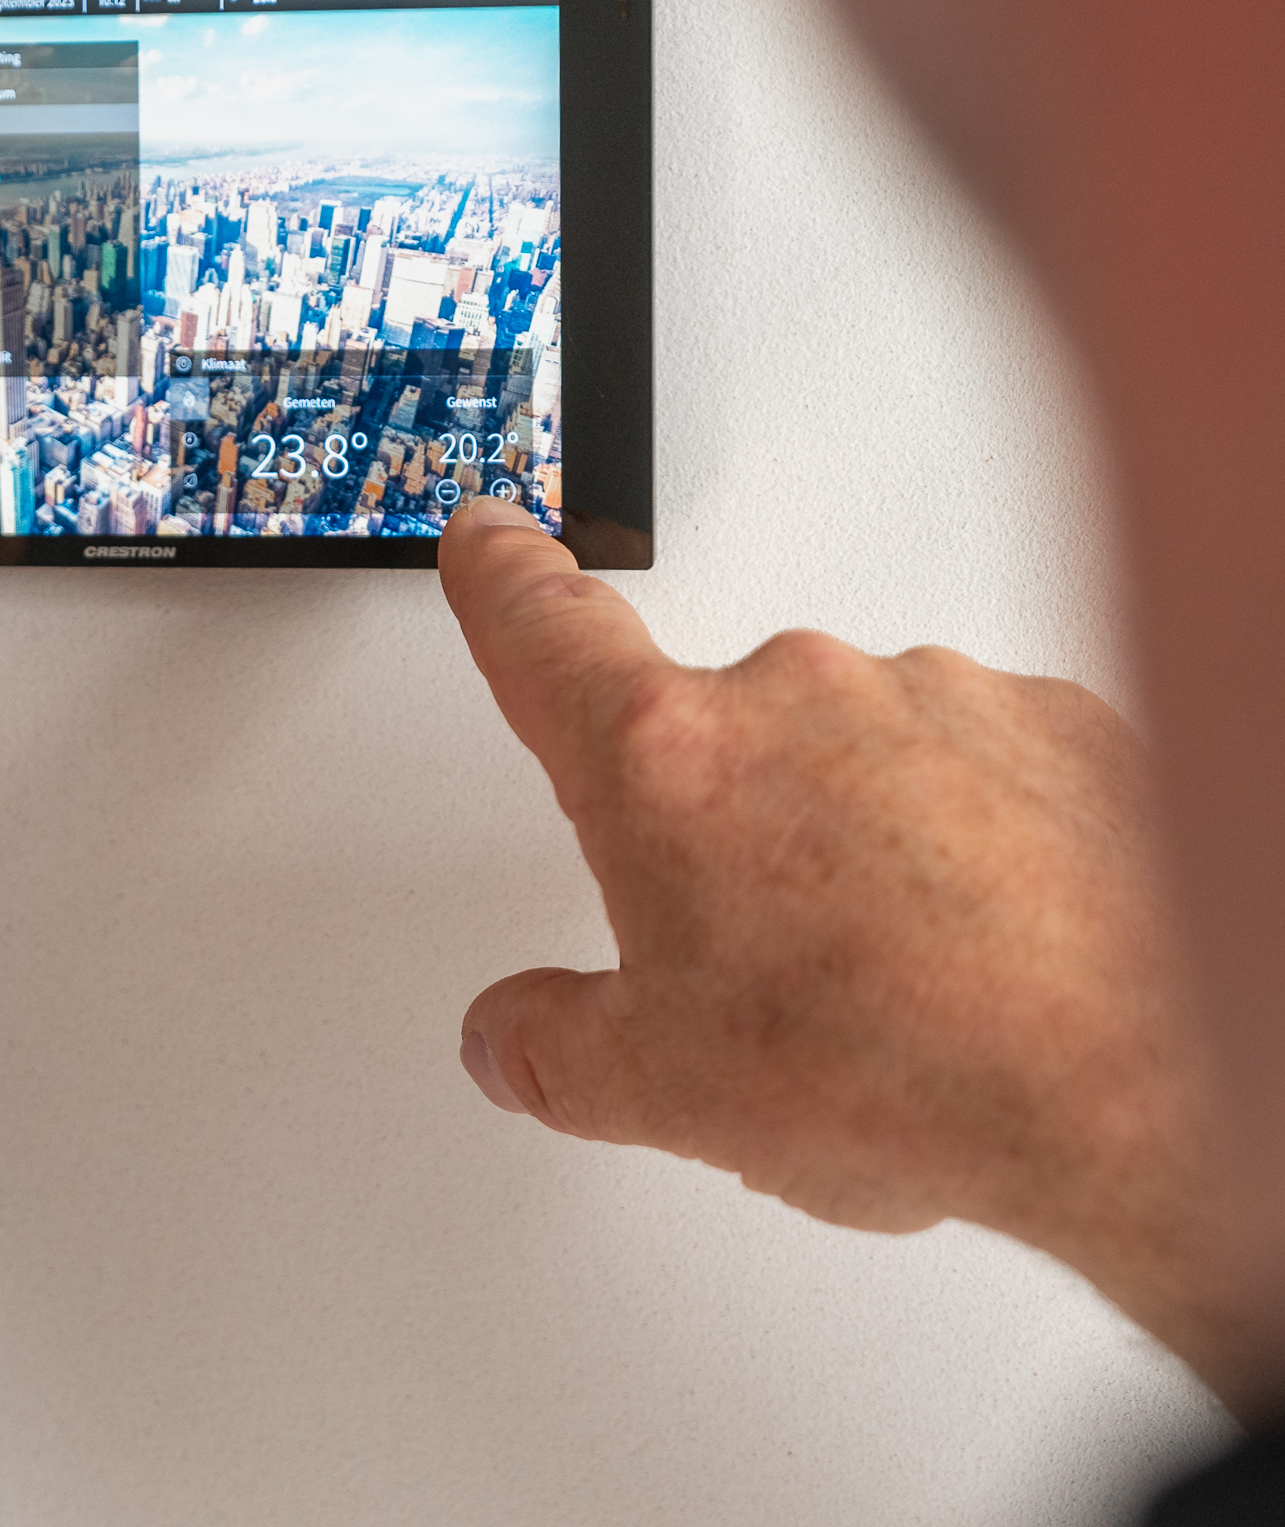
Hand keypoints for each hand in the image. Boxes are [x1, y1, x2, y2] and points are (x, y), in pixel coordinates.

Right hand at [436, 501, 1257, 1405]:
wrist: (1144, 1082)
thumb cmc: (913, 1064)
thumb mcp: (660, 1091)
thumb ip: (553, 1048)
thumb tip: (519, 1039)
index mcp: (663, 759)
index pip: (541, 627)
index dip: (500, 578)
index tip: (489, 542)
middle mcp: (797, 694)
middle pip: (711, 731)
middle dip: (722, 828)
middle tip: (763, 962)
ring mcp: (939, 699)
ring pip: (857, 752)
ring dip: (859, 834)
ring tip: (903, 982)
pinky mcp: (1066, 727)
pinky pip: (987, 766)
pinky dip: (982, 837)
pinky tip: (1001, 948)